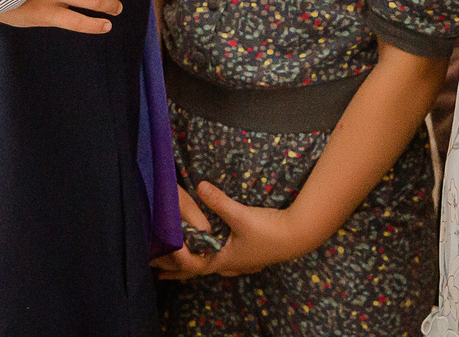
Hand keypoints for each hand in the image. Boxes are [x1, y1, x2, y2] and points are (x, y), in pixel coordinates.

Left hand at [151, 180, 316, 278]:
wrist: (299, 235)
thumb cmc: (269, 230)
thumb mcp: (240, 214)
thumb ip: (218, 202)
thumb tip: (199, 186)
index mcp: (224, 260)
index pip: (193, 266)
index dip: (176, 263)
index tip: (159, 259)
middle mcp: (232, 265)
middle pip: (201, 269)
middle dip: (182, 269)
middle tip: (162, 271)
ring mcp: (244, 262)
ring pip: (215, 266)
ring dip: (199, 263)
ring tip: (187, 260)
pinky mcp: (252, 256)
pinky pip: (227, 260)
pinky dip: (215, 258)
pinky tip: (219, 253)